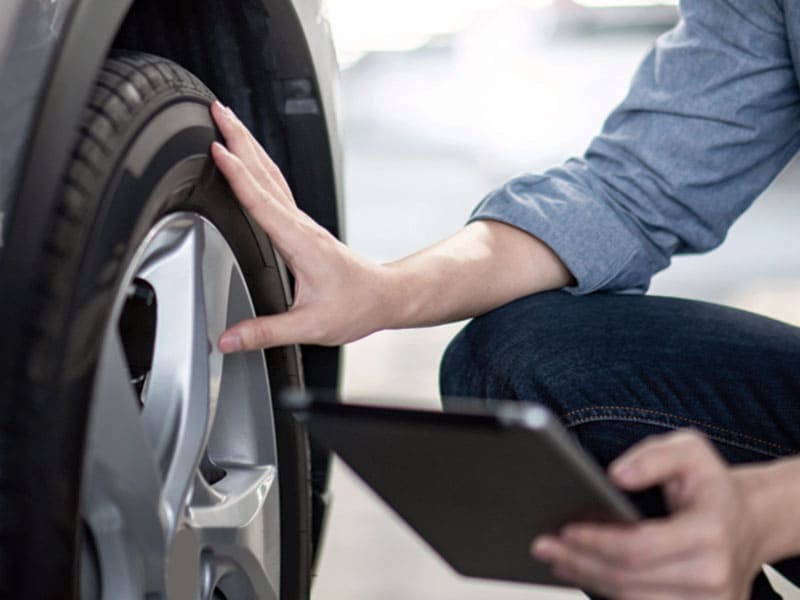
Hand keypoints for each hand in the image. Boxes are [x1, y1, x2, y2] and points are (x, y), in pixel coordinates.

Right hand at [209, 101, 391, 350]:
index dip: (237, 175)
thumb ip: (265, 332)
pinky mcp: (301, 226)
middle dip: (240, 138)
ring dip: (248, 145)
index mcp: (300, 243)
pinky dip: (257, 167)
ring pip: (271, 175)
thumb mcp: (309, 326)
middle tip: (216, 109)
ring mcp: (301, 223)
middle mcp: (300, 225)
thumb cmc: (355, 307)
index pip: (262, 201)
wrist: (384, 296)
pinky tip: (248, 161)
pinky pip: (275, 188)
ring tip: (227, 121)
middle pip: (265, 173)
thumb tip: (227, 339)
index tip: (216, 148)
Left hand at [532, 430, 765, 599]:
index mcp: (710, 533)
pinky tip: (584, 573)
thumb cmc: (711, 485)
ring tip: (557, 559)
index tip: (564, 530)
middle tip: (543, 545)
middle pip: (629, 578)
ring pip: (633, 599)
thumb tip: (616, 476)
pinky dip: (610, 592)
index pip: (640, 547)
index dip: (597, 541)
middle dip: (580, 561)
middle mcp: (714, 576)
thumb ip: (652, 456)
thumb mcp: (689, 450)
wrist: (750, 521)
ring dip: (588, 580)